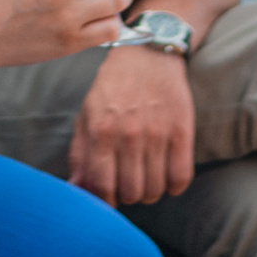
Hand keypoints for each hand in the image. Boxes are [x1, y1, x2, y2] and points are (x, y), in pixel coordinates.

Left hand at [68, 45, 194, 205]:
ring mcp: (157, 133)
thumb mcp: (87, 114)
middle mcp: (128, 134)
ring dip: (151, 192)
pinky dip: (174, 186)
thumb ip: (80, 154)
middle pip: (131, 193)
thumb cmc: (112, 88)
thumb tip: (74, 189)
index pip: (102, 186)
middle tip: (129, 184)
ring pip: (155, 190)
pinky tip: (167, 175)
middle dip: (128, 195)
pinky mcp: (182, 130)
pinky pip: (181, 177)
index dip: (105, 201)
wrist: (147, 54)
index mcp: (100, 130)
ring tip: (147, 178)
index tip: (109, 199)